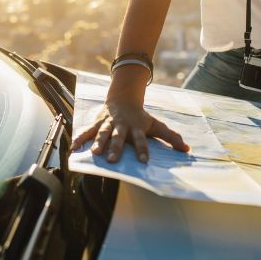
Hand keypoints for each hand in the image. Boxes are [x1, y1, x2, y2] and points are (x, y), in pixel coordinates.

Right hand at [70, 99, 188, 162]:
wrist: (123, 98)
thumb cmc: (140, 117)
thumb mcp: (156, 125)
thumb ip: (171, 137)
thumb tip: (187, 150)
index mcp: (136, 128)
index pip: (141, 140)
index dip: (142, 150)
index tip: (144, 162)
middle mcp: (121, 126)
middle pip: (118, 137)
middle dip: (115, 148)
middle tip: (113, 160)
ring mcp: (108, 123)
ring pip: (102, 133)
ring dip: (98, 142)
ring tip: (94, 153)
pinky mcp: (97, 122)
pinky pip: (87, 131)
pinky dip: (80, 138)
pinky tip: (73, 148)